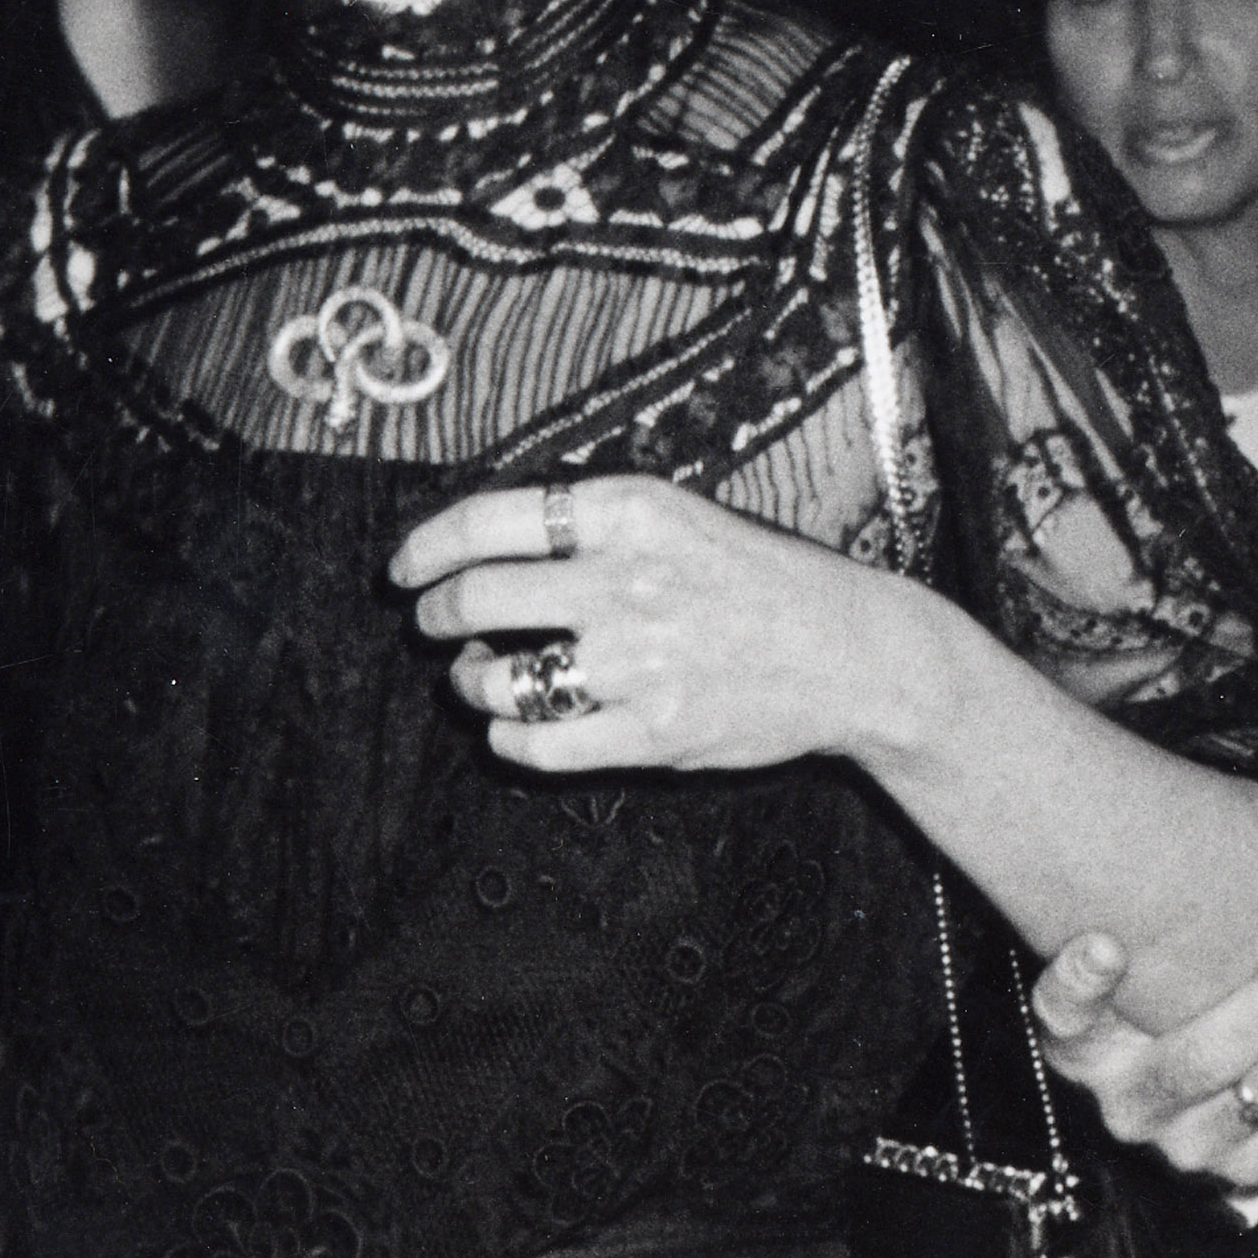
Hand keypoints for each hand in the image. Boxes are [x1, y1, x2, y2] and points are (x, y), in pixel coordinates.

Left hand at [392, 476, 920, 776]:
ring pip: (495, 681)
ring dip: (472, 682)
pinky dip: (508, 737)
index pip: (492, 519)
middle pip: (477, 599)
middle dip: (437, 615)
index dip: (429, 545)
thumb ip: (597, 527)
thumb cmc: (765, 580)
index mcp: (635, 513)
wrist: (851, 651)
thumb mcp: (686, 516)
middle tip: (436, 622)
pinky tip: (518, 726)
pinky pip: (535, 745)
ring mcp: (637, 662)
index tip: (406, 568)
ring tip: (486, 676)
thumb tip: (486, 548)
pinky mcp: (649, 732)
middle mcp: (627, 582)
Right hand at [1033, 921, 1257, 1192]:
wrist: (1158, 1105)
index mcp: (1083, 1051)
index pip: (1067, 1015)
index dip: (1083, 983)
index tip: (1107, 945)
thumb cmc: (1138, 1008)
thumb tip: (1110, 936)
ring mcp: (1194, 1150)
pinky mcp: (1249, 1172)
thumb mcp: (1101, 979)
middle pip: (1211, 1054)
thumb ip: (1103, 950)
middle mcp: (1132, 1109)